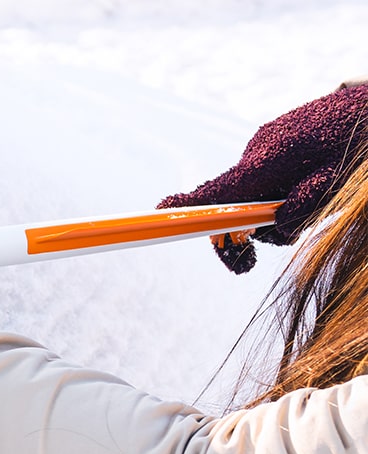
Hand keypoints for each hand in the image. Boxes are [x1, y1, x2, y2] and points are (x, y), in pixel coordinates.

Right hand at [158, 84, 367, 272]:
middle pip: (229, 204)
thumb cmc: (361, 146)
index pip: (213, 194)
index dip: (184, 208)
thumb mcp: (332, 189)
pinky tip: (310, 186)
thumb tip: (270, 226)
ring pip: (251, 194)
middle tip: (249, 264)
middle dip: (241, 233)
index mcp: (264, 164)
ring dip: (271, 213)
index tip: (157, 214)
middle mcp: (257, 151)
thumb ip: (296, 212)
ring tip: (310, 206)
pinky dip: (278, 192)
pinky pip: (265, 176)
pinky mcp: (279, 136)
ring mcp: (267, 140)